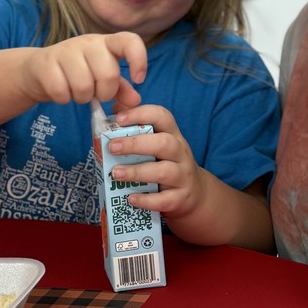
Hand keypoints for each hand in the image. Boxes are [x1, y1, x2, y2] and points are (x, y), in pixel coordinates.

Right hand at [20, 32, 147, 107]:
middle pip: (108, 73)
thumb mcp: (102, 79)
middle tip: (96, 94)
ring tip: (77, 92)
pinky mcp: (45, 62)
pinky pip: (61, 91)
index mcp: (107, 43)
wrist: (38, 69)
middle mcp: (88, 42)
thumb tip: (135, 101)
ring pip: (84, 85)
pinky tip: (61, 92)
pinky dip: (63, 98)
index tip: (138, 79)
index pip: (129, 41)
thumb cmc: (77, 73)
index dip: (139, 60)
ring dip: (82, 98)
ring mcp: (66, 50)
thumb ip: (121, 89)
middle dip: (105, 93)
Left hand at [107, 103, 206, 220]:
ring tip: (116, 173)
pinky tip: (130, 198)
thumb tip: (116, 108)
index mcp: (172, 135)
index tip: (119, 118)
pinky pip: (165, 199)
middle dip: (136, 144)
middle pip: (164, 143)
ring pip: (164, 171)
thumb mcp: (157, 144)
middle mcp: (180, 152)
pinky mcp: (181, 198)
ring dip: (138, 172)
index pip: (162, 116)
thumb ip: (138, 128)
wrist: (194, 194)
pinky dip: (147, 200)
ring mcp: (183, 176)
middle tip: (112, 147)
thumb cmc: (166, 164)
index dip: (141, 114)